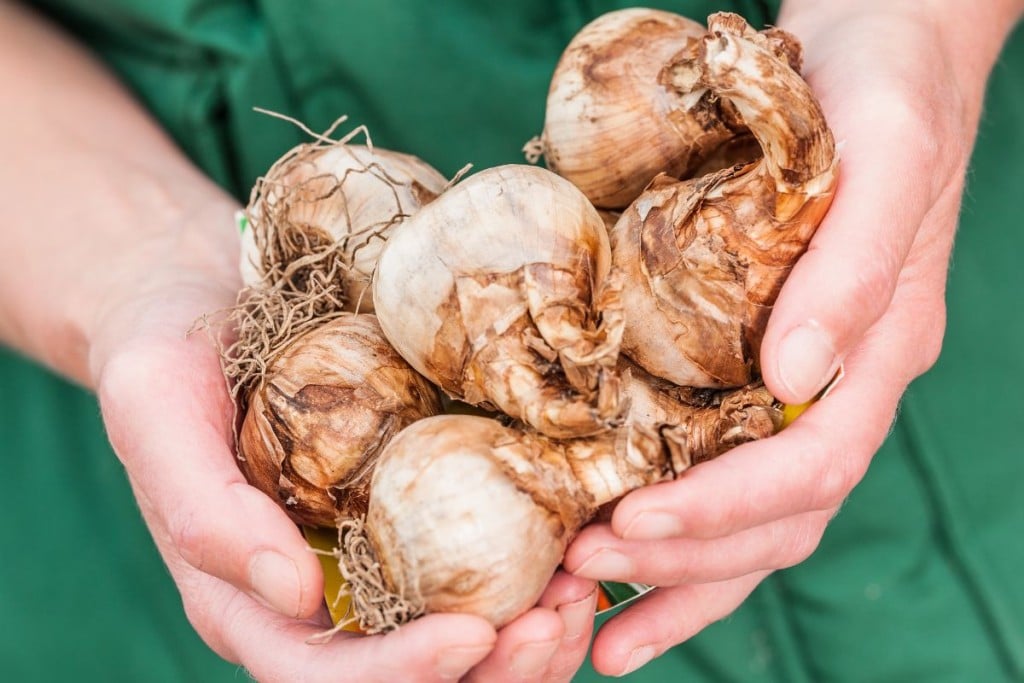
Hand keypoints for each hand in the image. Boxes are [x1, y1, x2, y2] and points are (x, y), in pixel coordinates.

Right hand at [88, 215, 596, 681]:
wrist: (206, 295)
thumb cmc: (169, 350)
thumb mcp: (157, 411)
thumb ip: (204, 509)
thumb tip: (291, 595)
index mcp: (249, 597)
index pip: (323, 676)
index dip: (401, 675)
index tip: (474, 634)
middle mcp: (316, 596)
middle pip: (410, 676)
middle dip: (491, 670)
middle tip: (558, 617)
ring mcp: (370, 556)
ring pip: (459, 638)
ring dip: (528, 634)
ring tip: (582, 589)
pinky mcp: (412, 509)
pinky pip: (479, 562)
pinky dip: (535, 568)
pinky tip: (580, 539)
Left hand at [562, 2, 1019, 675]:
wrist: (872, 47)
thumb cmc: (881, 92)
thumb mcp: (884, 160)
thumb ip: (855, 269)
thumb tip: (797, 380)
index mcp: (878, 353)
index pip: (811, 471)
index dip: (724, 511)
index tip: (627, 527)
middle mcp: (838, 385)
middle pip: (777, 518)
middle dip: (683, 559)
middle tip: (577, 574)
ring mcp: (798, 383)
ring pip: (751, 518)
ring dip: (675, 575)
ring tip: (587, 615)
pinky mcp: (750, 362)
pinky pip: (718, 464)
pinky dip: (673, 526)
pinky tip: (614, 553)